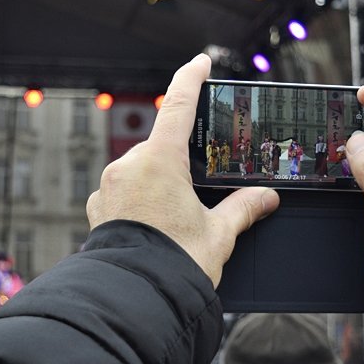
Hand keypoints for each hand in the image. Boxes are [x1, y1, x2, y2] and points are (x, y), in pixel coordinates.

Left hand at [86, 54, 279, 286]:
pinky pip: (122, 190)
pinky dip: (138, 198)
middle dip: (179, 160)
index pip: (178, 105)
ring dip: (158, 181)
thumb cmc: (174, 265)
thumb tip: (266, 197)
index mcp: (159, 161)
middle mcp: (128, 166)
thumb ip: (243, 208)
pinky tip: (154, 223)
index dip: (190, 79)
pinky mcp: (97, 208)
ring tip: (177, 216)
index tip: (200, 63)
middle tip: (199, 185)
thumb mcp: (218, 234)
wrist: (135, 300)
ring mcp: (107, 186)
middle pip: (160, 145)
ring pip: (139, 168)